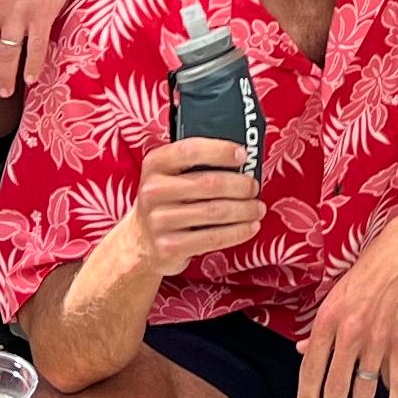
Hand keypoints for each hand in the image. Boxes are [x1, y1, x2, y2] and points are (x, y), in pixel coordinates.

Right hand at [107, 137, 263, 285]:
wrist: (140, 241)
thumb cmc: (166, 200)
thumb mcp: (169, 174)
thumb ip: (195, 162)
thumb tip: (241, 159)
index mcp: (155, 164)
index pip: (190, 150)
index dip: (221, 151)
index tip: (243, 155)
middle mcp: (153, 191)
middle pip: (210, 184)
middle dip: (241, 185)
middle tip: (254, 187)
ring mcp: (160, 220)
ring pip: (216, 212)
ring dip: (245, 210)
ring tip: (257, 208)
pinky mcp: (170, 246)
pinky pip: (214, 238)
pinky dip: (239, 232)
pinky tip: (250, 226)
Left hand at [296, 213, 397, 397]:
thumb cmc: (371, 266)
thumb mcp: (336, 291)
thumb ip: (320, 325)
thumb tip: (302, 350)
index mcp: (329, 318)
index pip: (311, 367)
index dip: (307, 397)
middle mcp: (351, 331)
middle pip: (336, 383)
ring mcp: (379, 337)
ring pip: (365, 386)